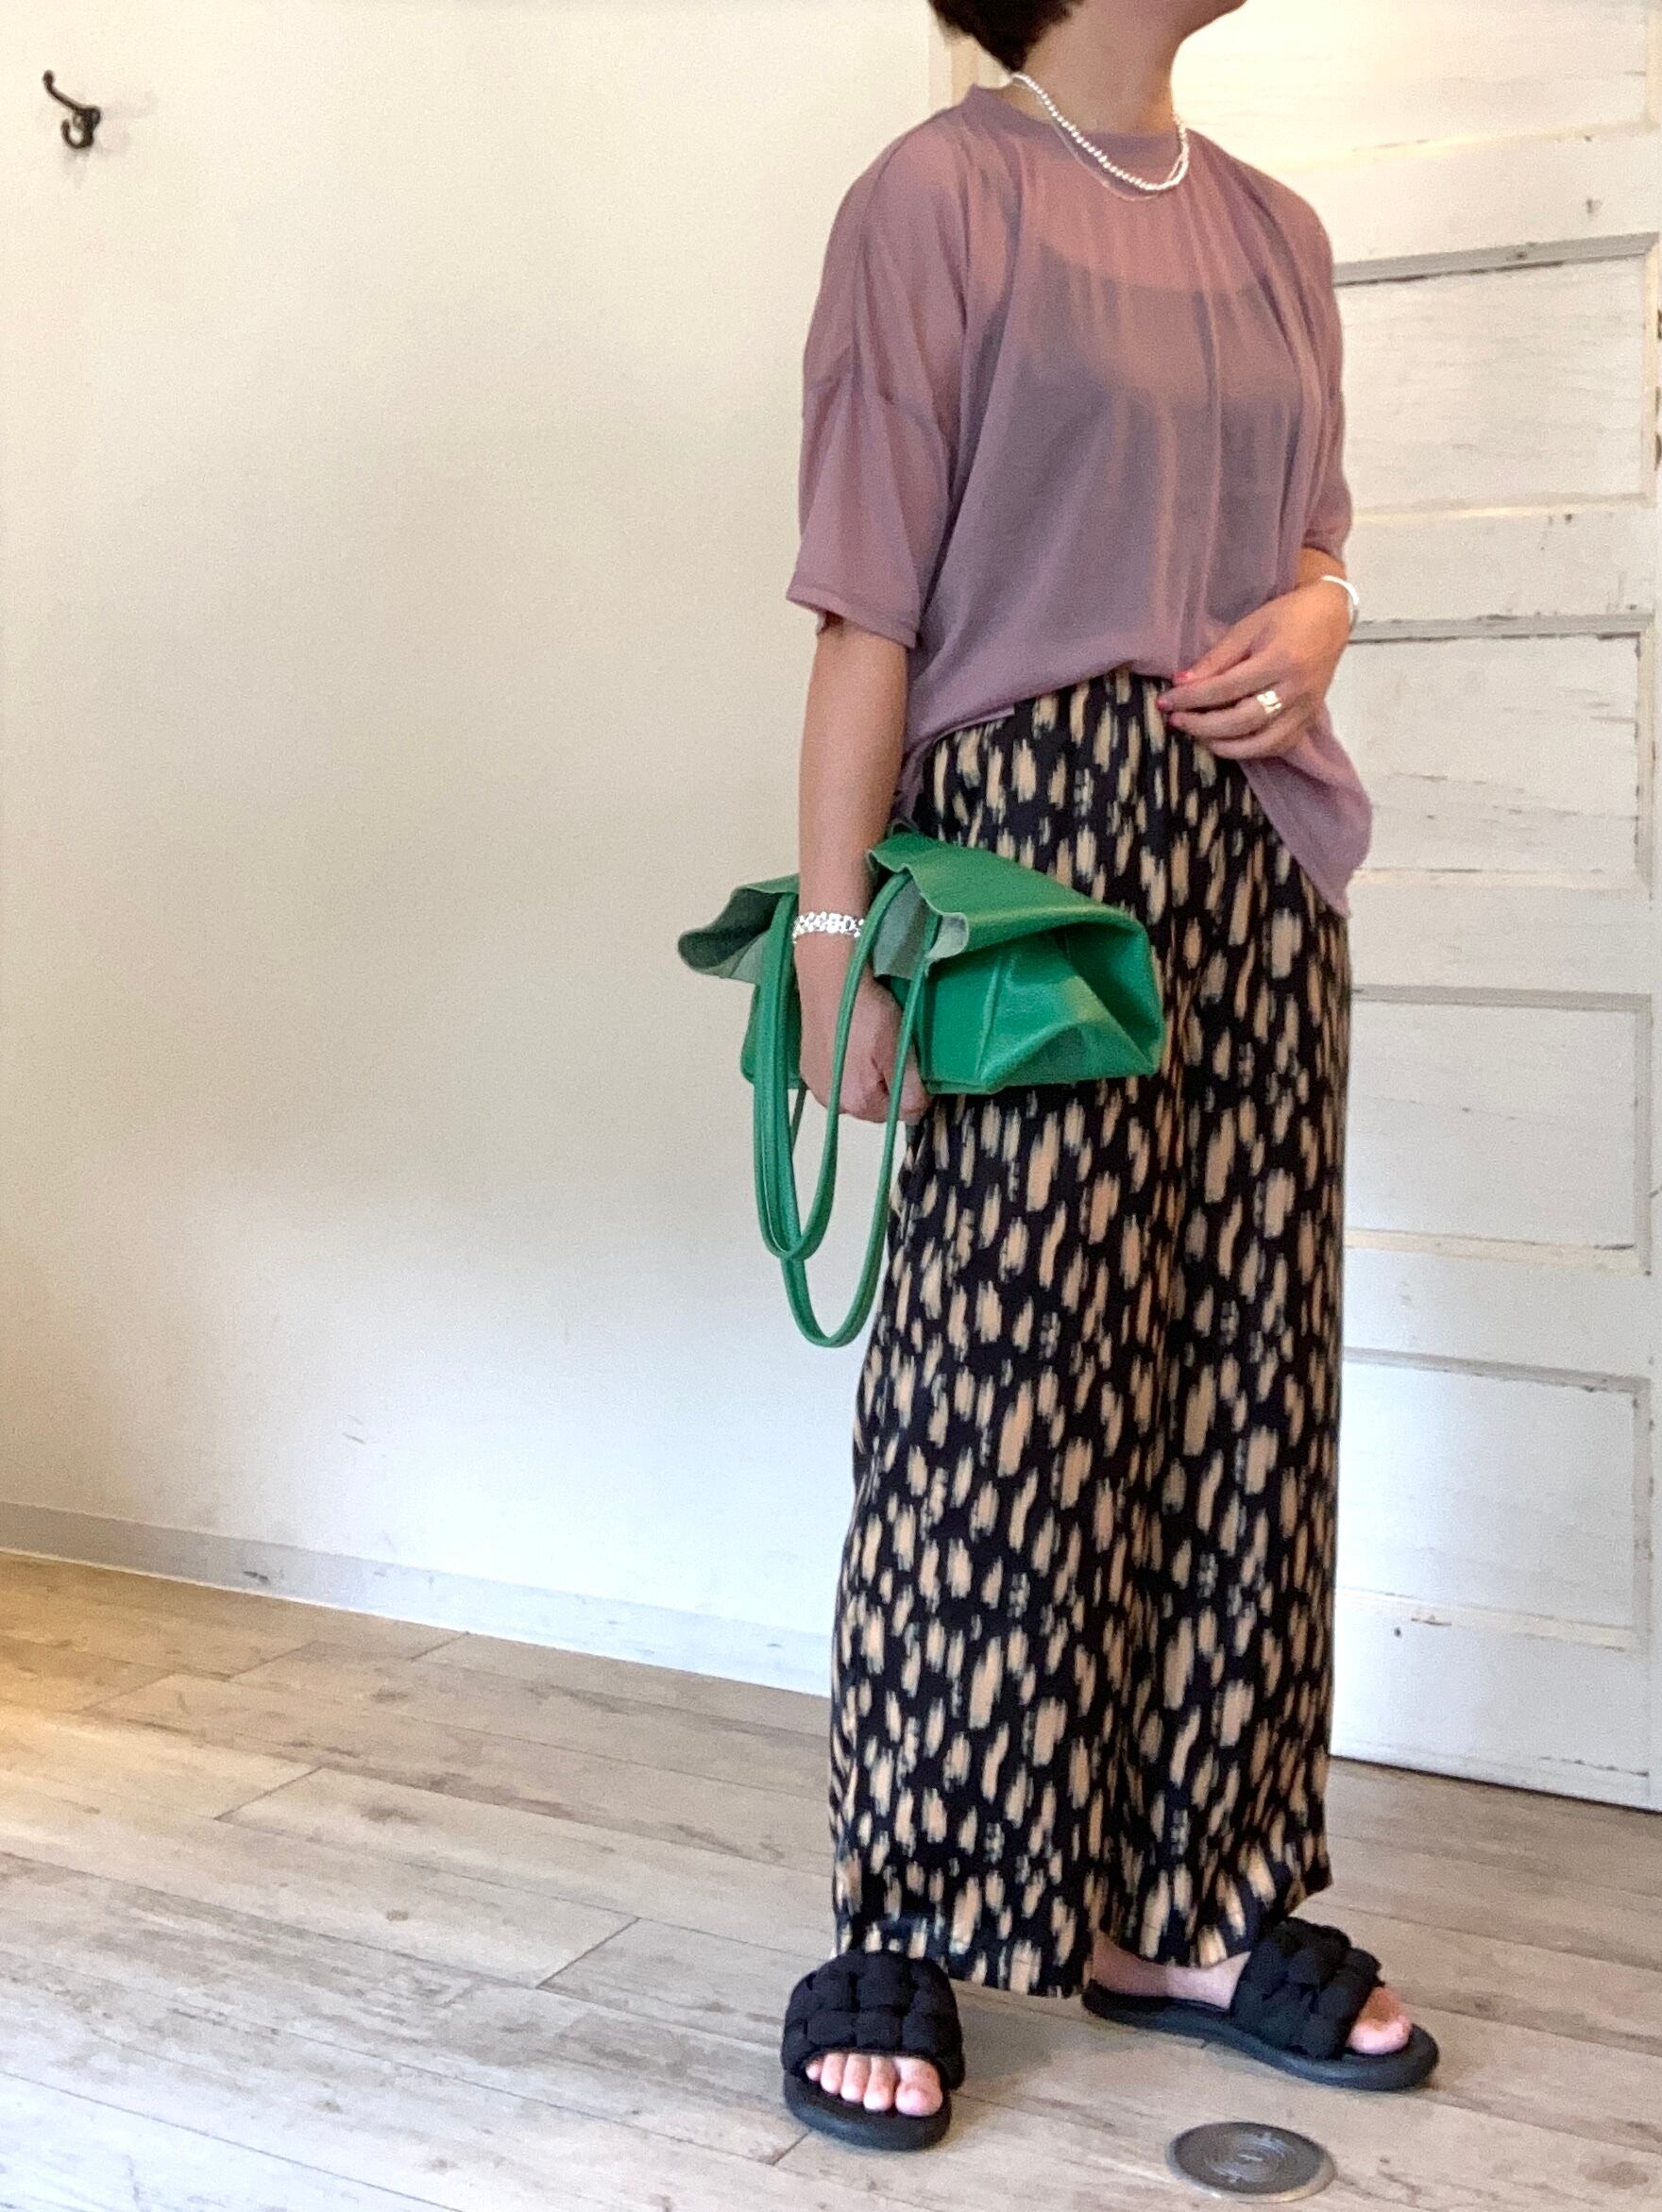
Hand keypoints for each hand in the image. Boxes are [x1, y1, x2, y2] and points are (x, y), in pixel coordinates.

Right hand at [796, 937, 928, 1124]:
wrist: (828, 979)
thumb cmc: (867, 1013)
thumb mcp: (898, 1050)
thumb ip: (911, 1090)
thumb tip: (917, 1112)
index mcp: (858, 1103)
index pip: (900, 1113)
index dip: (912, 1089)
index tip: (911, 1061)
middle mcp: (833, 1103)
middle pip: (876, 1105)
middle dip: (887, 1084)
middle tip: (891, 1049)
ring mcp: (816, 1086)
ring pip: (856, 1091)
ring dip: (867, 1076)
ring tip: (870, 1043)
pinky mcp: (806, 1068)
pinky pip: (836, 1077)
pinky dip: (847, 1066)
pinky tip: (850, 1041)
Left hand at [1155, 580, 1351, 758]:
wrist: (1330, 618)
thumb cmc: (1286, 617)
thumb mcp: (1248, 628)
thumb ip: (1216, 658)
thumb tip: (1182, 683)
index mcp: (1280, 661)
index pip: (1226, 689)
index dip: (1192, 698)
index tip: (1166, 701)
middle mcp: (1295, 691)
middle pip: (1242, 722)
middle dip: (1202, 725)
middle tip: (1176, 720)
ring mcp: (1305, 710)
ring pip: (1260, 744)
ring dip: (1223, 745)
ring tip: (1198, 734)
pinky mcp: (1309, 720)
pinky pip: (1277, 747)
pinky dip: (1249, 750)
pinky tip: (1227, 742)